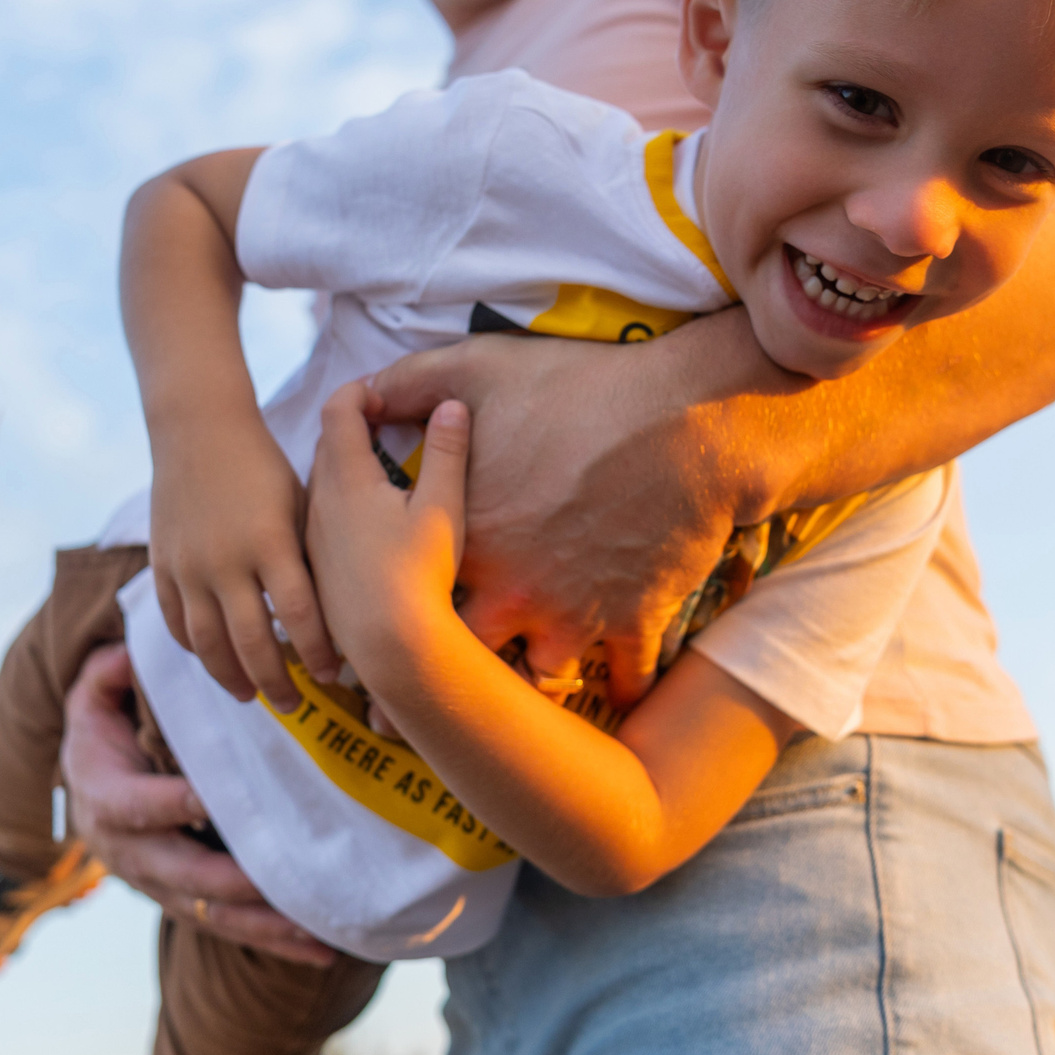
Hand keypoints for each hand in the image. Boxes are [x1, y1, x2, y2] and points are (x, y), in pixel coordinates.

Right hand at [57, 643, 336, 965]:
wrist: (86, 792)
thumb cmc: (101, 737)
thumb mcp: (91, 700)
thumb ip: (106, 676)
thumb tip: (124, 653)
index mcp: (108, 801)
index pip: (139, 805)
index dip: (171, 804)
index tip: (207, 801)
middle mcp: (133, 855)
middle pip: (182, 875)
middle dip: (230, 882)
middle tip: (277, 881)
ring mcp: (160, 886)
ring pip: (213, 913)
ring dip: (263, 925)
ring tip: (317, 931)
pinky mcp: (186, 903)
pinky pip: (230, 928)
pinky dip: (273, 940)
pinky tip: (321, 950)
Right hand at [147, 414, 337, 710]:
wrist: (199, 429)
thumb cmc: (264, 465)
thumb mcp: (300, 504)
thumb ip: (310, 557)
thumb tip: (338, 611)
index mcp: (270, 542)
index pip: (298, 615)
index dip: (318, 652)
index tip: (334, 674)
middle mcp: (227, 560)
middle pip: (252, 642)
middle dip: (276, 682)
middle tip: (295, 705)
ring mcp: (189, 565)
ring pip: (208, 642)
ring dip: (231, 677)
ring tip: (251, 697)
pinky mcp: (163, 563)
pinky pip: (176, 620)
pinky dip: (195, 647)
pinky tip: (214, 660)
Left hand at [304, 384, 469, 674]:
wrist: (390, 646)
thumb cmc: (420, 576)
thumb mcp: (443, 507)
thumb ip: (447, 452)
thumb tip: (451, 405)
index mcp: (347, 478)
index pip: (339, 409)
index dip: (360, 391)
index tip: (384, 395)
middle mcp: (320, 502)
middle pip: (327, 444)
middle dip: (353, 426)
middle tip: (384, 424)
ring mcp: (313, 538)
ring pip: (321, 484)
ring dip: (346, 468)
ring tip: (381, 474)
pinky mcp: (315, 568)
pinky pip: (320, 520)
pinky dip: (341, 506)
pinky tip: (370, 526)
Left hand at [369, 326, 746, 706]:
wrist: (682, 422)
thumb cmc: (578, 389)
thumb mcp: (481, 368)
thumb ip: (416, 384)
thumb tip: (372, 393)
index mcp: (468, 541)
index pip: (412, 598)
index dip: (400, 612)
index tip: (398, 622)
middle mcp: (513, 592)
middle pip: (466, 659)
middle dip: (454, 673)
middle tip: (450, 678)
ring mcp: (574, 614)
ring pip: (543, 677)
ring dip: (539, 676)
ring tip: (534, 680)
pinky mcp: (635, 621)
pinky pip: (629, 677)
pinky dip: (628, 684)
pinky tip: (625, 686)